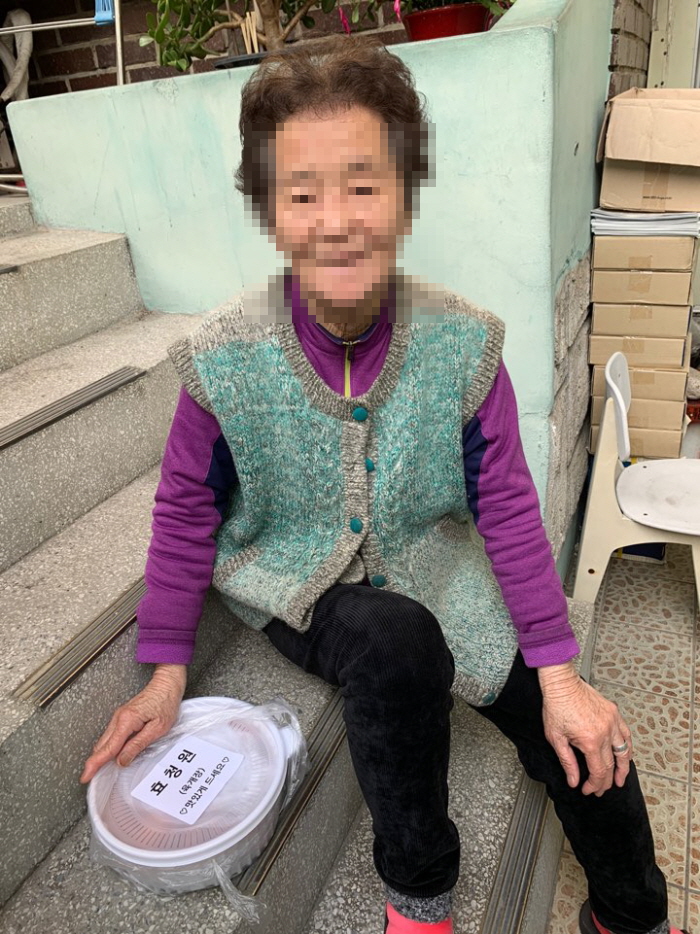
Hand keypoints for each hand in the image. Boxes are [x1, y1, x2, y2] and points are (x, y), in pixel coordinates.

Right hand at [79, 664, 186, 783]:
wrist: (167, 684)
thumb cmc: (166, 702)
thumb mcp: (157, 728)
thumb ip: (138, 745)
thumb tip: (122, 761)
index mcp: (127, 721)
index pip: (108, 748)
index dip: (96, 764)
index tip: (86, 775)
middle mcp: (119, 718)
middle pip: (102, 745)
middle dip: (94, 761)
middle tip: (88, 777)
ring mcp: (119, 716)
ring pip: (105, 740)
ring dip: (100, 755)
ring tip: (97, 770)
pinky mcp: (123, 717)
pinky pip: (111, 735)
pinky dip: (107, 746)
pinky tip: (109, 755)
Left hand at [539, 662, 632, 796]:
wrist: (562, 684)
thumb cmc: (556, 706)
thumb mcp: (556, 738)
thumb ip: (567, 762)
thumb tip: (574, 781)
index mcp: (590, 741)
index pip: (598, 772)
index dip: (594, 784)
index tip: (588, 790)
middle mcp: (605, 732)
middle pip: (611, 765)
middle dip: (606, 781)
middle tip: (601, 789)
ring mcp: (612, 722)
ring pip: (624, 751)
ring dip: (623, 768)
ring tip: (620, 779)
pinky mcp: (614, 713)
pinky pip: (626, 734)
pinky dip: (627, 747)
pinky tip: (625, 755)